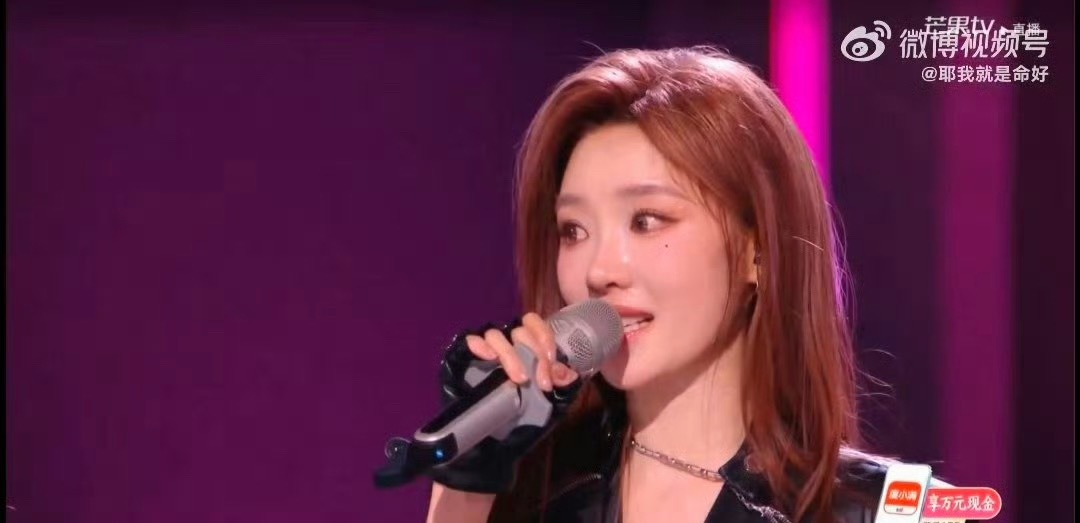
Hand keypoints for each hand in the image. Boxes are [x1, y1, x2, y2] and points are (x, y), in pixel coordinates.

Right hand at [426, 313, 584, 493]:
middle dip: (534, 354)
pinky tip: (488, 357)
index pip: (534, 324)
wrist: (492, 444)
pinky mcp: (464, 358)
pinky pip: (469, 341)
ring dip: (511, 355)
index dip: (544, 338)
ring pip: (496, 335)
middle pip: (519, 331)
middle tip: (541, 383)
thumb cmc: (523, 418)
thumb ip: (561, 386)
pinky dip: (479, 345)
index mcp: (527, 346)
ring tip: (520, 379)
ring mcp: (485, 350)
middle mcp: (506, 343)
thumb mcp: (550, 403)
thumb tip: (569, 374)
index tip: (551, 365)